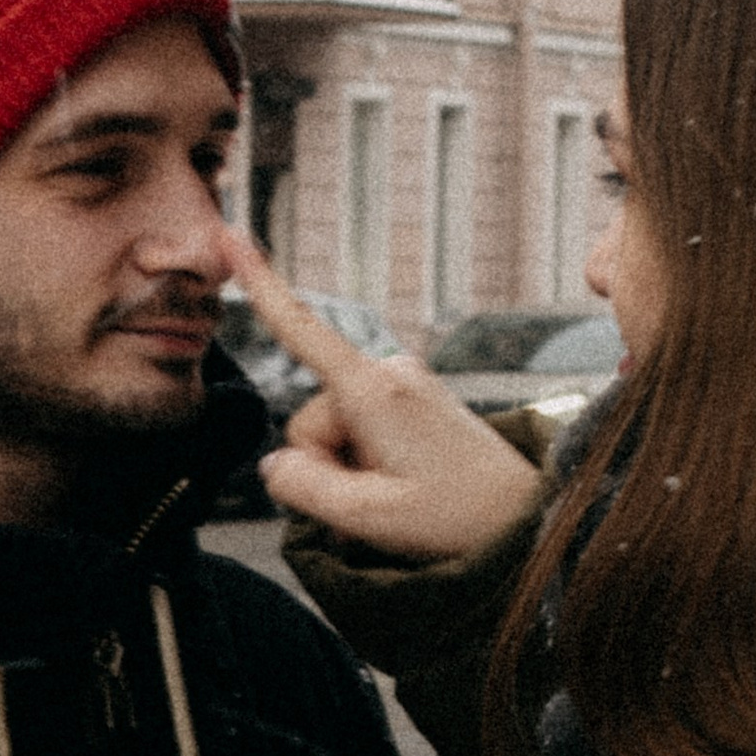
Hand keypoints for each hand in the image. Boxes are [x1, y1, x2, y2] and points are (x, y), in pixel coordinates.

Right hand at [222, 232, 545, 566]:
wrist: (526, 519)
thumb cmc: (456, 519)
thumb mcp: (367, 517)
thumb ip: (303, 487)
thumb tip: (275, 463)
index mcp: (374, 391)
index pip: (302, 331)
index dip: (261, 286)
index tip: (229, 236)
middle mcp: (389, 372)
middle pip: (313, 419)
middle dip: (328, 465)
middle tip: (373, 508)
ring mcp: (406, 382)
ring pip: (336, 429)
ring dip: (350, 471)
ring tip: (395, 504)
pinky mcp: (416, 398)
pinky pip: (364, 428)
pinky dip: (368, 464)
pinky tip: (398, 494)